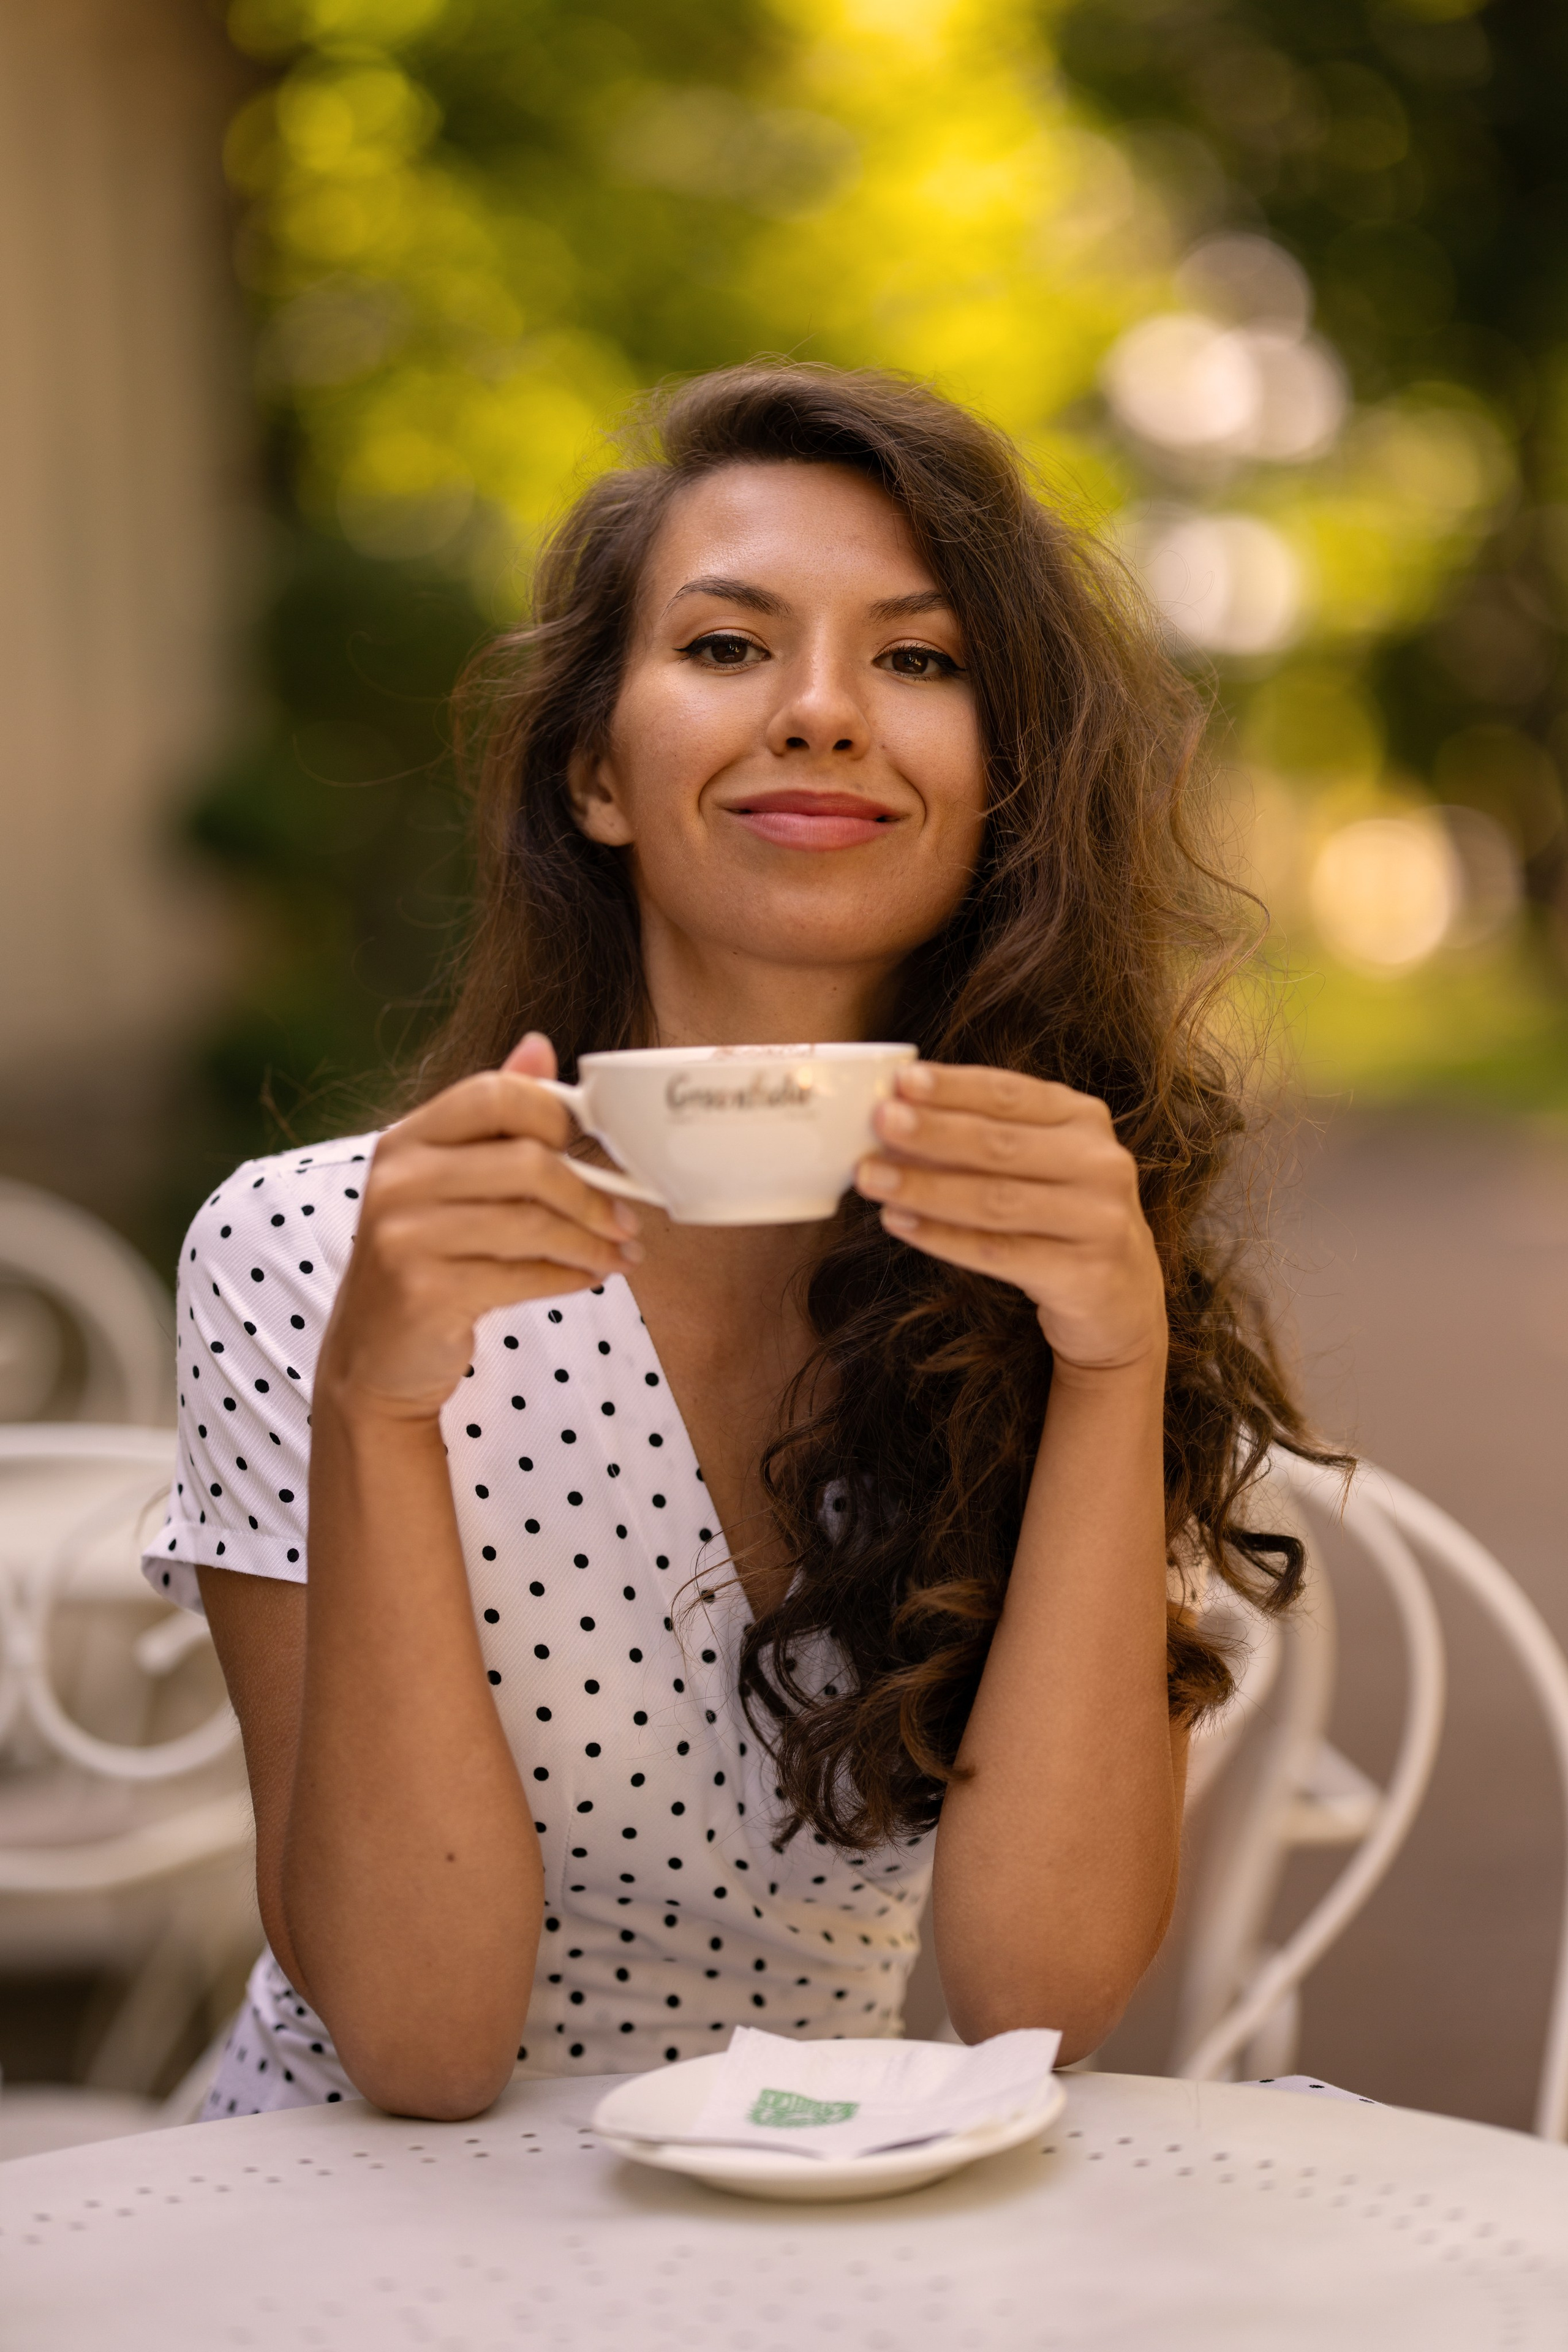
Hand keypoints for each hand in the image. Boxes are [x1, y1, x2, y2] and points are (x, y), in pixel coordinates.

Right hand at [317, 1033, 642, 1422]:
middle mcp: (397, 1179)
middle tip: (626, 1218)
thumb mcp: (448, 1181)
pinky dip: (569, 1278)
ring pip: (532, 1223)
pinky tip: (588, 1278)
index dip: (557, 1114)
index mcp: (406, 1139)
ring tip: (619, 1254)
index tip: (594, 1143)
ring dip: (590, 1242)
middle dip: (590, 1193)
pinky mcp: (423, 1292)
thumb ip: (493, 1116)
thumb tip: (539, 1045)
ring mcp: (404, 1236)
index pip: (494, 1093)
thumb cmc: (426, 1259)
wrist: (374, 1355)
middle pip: (526, 1161)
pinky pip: (522, 1276)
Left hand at [855, 1064, 1165, 1373]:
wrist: (1119, 1299)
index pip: (1010, 1094)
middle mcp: (1101, 1163)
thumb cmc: (1058, 1217)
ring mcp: (1099, 1220)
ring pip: (995, 1200)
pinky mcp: (1085, 1274)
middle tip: (878, 1122)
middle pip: (1000, 1144)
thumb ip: (983, 1134)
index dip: (953, 1087)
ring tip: (871, 1177)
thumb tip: (897, 1117)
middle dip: (932, 1132)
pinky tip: (899, 1223)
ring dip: (925, 1187)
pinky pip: (999, 1252)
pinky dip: (942, 1237)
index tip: (900, 1081)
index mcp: (1085, 1119)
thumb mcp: (1038, 1162)